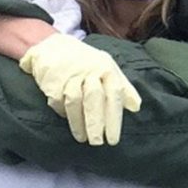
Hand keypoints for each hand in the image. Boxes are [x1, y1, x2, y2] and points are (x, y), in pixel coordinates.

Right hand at [19, 33, 141, 145]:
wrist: (55, 45)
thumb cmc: (87, 63)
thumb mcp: (108, 69)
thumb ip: (123, 88)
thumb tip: (136, 107)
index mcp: (106, 68)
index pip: (113, 94)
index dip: (114, 119)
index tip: (113, 139)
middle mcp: (88, 70)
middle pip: (94, 98)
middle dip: (95, 122)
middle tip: (97, 142)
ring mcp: (69, 73)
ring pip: (75, 101)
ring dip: (78, 122)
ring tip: (82, 138)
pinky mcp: (52, 78)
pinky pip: (58, 100)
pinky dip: (62, 112)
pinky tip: (66, 120)